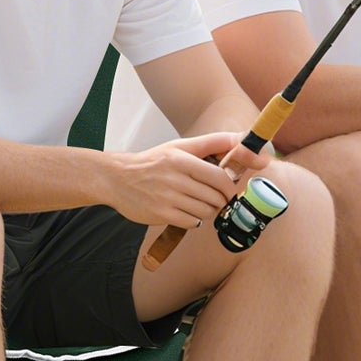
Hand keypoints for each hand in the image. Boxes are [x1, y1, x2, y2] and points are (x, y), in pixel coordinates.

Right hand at [108, 132, 261, 227]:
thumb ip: (213, 142)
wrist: (117, 179)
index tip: (230, 189)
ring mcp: (167, 197)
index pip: (219, 177)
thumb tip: (243, 138)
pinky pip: (192, 222)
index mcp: (181, 159)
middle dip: (220, 200)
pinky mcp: (161, 214)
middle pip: (215, 197)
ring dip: (208, 211)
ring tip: (199, 204)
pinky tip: (186, 211)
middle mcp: (174, 178)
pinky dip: (195, 220)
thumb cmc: (153, 162)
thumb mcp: (180, 146)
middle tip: (214, 198)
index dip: (230, 187)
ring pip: (206, 211)